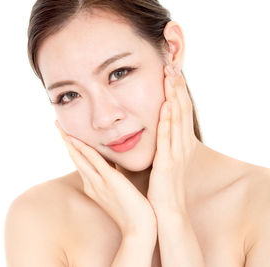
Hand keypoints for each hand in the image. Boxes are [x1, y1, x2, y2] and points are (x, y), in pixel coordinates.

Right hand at [55, 121, 156, 238]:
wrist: (139, 228)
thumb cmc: (133, 213)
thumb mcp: (119, 194)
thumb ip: (115, 180)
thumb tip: (115, 168)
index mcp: (94, 187)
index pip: (81, 163)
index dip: (74, 148)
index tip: (69, 135)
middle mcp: (92, 183)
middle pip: (75, 157)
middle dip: (66, 140)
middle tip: (57, 125)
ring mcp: (99, 182)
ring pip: (80, 157)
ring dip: (69, 140)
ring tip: (60, 127)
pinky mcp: (109, 179)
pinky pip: (93, 160)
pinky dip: (83, 148)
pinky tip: (75, 138)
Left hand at [147, 64, 198, 212]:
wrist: (166, 210)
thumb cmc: (161, 185)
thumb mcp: (162, 158)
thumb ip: (157, 142)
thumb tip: (145, 127)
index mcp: (179, 143)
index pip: (179, 110)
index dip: (176, 90)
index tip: (170, 71)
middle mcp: (181, 144)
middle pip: (182, 109)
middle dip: (177, 87)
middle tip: (172, 64)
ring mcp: (176, 153)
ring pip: (178, 119)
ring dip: (175, 96)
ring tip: (171, 76)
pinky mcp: (168, 162)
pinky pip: (169, 138)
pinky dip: (169, 121)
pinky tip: (167, 105)